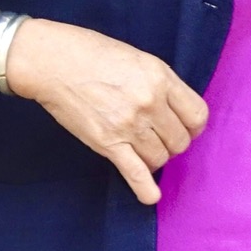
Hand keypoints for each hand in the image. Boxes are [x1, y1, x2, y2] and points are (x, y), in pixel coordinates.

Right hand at [6, 19, 208, 205]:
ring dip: (155, 158)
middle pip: (180, 140)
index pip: (197, 115)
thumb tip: (175, 109)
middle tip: (159, 137)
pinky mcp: (108, 143)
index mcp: (160, 78)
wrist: (53, 63)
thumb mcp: (138, 58)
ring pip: (160, 158)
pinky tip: (150, 196)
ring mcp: (129, 125)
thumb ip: (160, 83)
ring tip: (144, 149)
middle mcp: (149, 103)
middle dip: (173, 142)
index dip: (194, 126)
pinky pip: (135, 173)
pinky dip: (145, 189)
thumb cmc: (92, 53)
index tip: (186, 128)